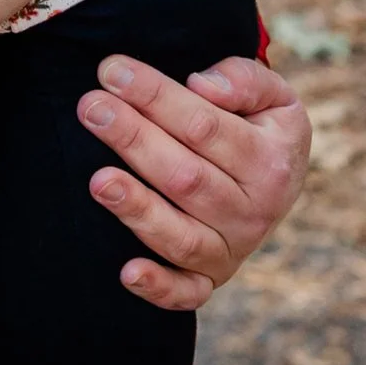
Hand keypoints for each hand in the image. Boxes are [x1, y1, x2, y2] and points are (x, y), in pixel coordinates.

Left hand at [75, 53, 311, 315]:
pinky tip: (127, 272)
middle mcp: (255, 213)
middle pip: (186, 178)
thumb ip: (244, 79)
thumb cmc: (257, 126)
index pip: (205, 127)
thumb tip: (202, 86)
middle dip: (135, 139)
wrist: (274, 178)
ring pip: (182, 236)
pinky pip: (186, 293)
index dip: (157, 97)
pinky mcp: (209, 280)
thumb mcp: (272, 95)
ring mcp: (231, 251)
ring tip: (98, 180)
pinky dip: (159, 288)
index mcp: (271, 162)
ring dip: (138, 209)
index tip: (113, 71)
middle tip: (91, 107)